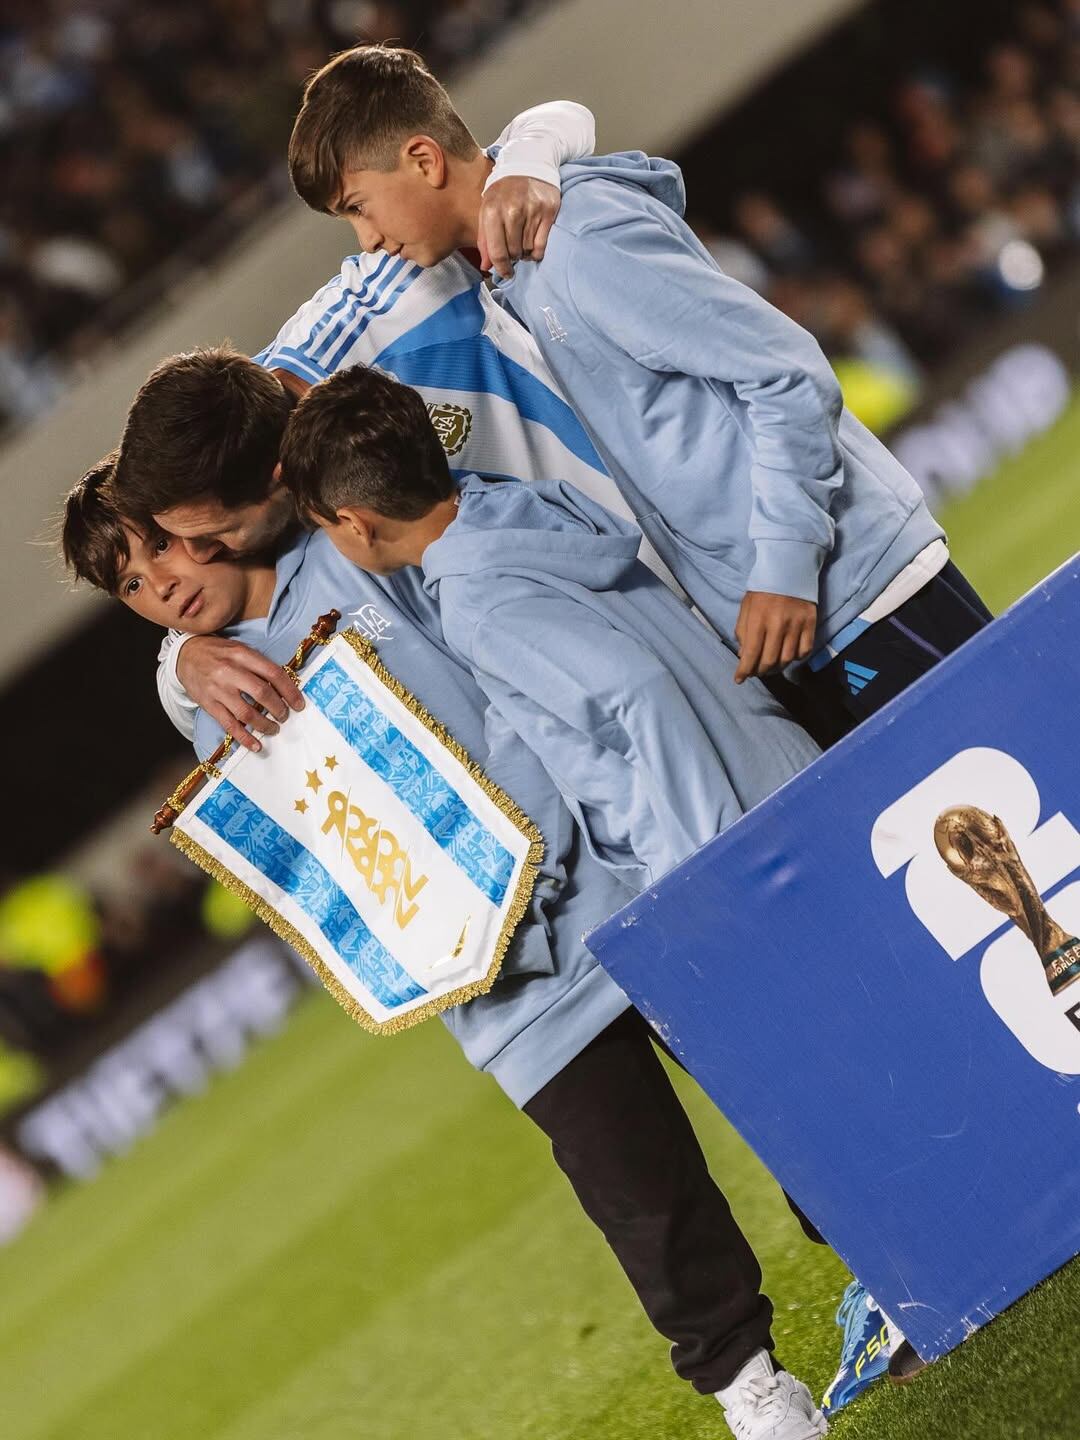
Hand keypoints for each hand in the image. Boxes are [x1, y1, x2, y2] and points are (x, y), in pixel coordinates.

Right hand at [177, 636, 303, 751]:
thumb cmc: (218, 652)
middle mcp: (230, 672)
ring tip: (274, 729)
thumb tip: (285, 684)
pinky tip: (256, 745)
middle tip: (285, 716)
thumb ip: (259, 664)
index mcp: (242, 655)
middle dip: (279, 709)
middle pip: (262, 693)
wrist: (184, 655)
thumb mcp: (239, 649)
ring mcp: (218, 690)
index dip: (290, 691)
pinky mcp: (208, 704)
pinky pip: (229, 725)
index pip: (273, 673)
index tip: (299, 704)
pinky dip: (244, 737)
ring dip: (265, 724)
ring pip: (247, 712)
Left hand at [477, 176, 560, 277]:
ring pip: (528, 249)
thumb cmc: (504, 190)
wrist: (528, 163)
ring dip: (525, 252)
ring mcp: (532, 211)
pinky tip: (533, 246)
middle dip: (513, 257)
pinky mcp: (548, 211)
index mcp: (493, 211)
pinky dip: (537, 251)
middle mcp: (512, 211)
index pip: (497, 251)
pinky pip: (542, 245)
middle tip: (513, 251)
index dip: (501, 268)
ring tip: (522, 243)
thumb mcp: (487, 208)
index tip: (505, 273)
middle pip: (514, 252)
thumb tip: (487, 266)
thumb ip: (485, 239)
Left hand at [733, 592, 817, 682]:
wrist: (789, 569)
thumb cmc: (763, 590)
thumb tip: (743, 656)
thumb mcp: (746, 607)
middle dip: (760, 671)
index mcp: (758, 618)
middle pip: (769, 660)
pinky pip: (805, 651)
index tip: (739, 679)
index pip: (750, 652)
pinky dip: (796, 658)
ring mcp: (796, 625)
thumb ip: (742, 631)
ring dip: (777, 668)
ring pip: (787, 659)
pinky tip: (788, 656)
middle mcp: (778, 624)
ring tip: (770, 667)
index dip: (744, 670)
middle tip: (755, 672)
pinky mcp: (811, 624)